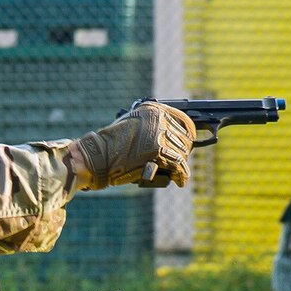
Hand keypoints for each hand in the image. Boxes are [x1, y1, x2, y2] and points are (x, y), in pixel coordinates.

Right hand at [64, 101, 196, 189]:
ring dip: (181, 166)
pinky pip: (178, 165)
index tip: (191, 141)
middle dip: (184, 152)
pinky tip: (180, 181)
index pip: (184, 119)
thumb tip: (173, 137)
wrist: (98, 156)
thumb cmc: (112, 145)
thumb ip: (152, 126)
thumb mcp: (133, 125)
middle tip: (180, 162)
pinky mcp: (157, 151)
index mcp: (154, 109)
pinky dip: (181, 175)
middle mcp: (158, 118)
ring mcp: (158, 133)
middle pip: (185, 138)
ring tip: (178, 174)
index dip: (190, 133)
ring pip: (183, 153)